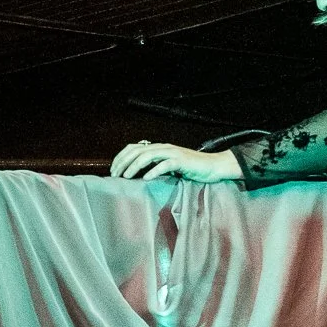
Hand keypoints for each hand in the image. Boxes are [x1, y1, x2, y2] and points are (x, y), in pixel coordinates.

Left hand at [108, 141, 242, 183]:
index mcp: (159, 148)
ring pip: (148, 156)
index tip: (113, 169)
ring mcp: (172, 153)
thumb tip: (139, 175)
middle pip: (137, 150)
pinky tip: (146, 178)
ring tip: (126, 176)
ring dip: (134, 166)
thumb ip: (157, 166)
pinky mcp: (181, 161)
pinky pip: (165, 164)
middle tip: (115, 174)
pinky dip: (154, 171)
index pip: (134, 147)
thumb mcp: (170, 166)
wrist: (213, 166)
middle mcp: (163, 147)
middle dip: (123, 162)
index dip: (121, 157)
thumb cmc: (191, 168)